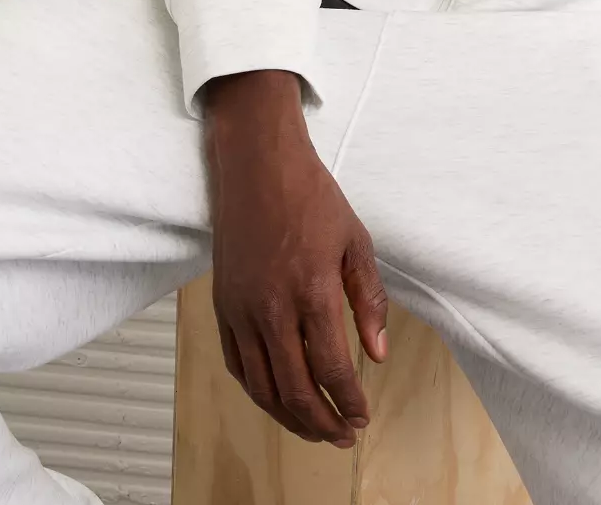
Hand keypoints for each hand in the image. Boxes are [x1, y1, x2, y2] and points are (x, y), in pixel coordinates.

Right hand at [203, 71, 389, 445]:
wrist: (257, 164)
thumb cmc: (310, 195)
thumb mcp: (355, 241)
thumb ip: (368, 300)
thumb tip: (378, 353)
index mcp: (312, 290)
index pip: (332, 368)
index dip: (348, 401)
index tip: (362, 415)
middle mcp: (272, 308)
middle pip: (295, 389)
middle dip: (322, 422)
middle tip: (342, 435)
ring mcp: (241, 309)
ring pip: (262, 386)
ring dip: (290, 417)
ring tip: (314, 428)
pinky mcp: (222, 305)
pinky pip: (236, 364)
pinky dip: (257, 391)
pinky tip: (276, 397)